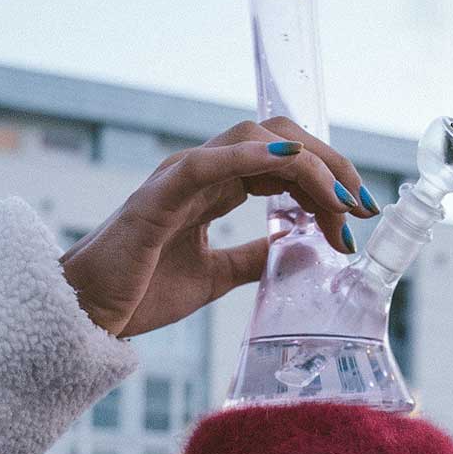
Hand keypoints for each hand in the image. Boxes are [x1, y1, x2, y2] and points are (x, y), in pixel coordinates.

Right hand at [58, 117, 379, 338]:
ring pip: (256, 140)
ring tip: (341, 201)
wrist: (88, 313)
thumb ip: (251, 259)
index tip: (359, 218)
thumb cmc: (140, 291)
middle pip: (280, 141)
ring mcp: (181, 177)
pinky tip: (291, 164)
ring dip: (309, 165)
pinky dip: (254, 156)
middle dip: (331, 166)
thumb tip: (295, 252)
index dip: (327, 183)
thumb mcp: (214, 277)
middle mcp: (203, 172)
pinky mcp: (161, 195)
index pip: (284, 165)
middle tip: (364, 206)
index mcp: (215, 187)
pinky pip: (211, 162)